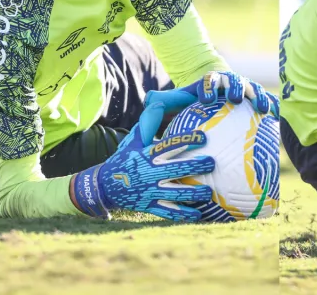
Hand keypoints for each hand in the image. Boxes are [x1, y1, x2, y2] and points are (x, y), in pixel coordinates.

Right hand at [69, 117, 214, 221]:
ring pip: (175, 194)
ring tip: (209, 192)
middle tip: (213, 163)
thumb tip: (159, 102)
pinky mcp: (149, 206)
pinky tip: (199, 214)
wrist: (104, 186)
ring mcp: (149, 191)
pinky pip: (169, 212)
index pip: (169, 146)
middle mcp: (150, 173)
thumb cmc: (125, 158)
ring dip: (193, 194)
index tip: (204, 137)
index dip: (186, 141)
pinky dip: (184, 214)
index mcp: (148, 155)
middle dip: (195, 167)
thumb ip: (148, 123)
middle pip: (175, 170)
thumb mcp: (134, 140)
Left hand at [152, 71, 278, 122]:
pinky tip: (276, 117)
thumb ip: (160, 105)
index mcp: (209, 81)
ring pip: (253, 88)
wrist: (212, 98)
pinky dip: (272, 105)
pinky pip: (267, 100)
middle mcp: (228, 82)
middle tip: (233, 98)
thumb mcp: (174, 102)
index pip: (209, 79)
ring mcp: (244, 89)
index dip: (208, 86)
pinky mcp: (256, 99)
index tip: (204, 99)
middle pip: (233, 79)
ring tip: (261, 108)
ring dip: (257, 96)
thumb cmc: (191, 103)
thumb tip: (147, 104)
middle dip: (234, 87)